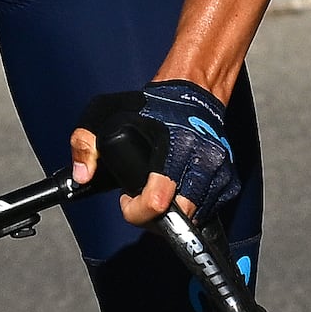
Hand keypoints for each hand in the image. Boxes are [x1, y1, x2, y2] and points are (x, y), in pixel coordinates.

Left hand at [69, 79, 239, 235]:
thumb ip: (85, 143)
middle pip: (178, 217)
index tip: (126, 199)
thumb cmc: (151, 106)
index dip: (136, 211)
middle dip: (154, 217)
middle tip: (142, 198)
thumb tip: (82, 176)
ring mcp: (218, 171)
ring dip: (173, 213)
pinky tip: (177, 189)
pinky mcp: (229, 179)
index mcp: (174, 146)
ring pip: (194, 217)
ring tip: (159, 192)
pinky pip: (208, 210)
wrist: (193, 94)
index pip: (158, 201)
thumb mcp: (106, 113)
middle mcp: (201, 160)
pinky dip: (191, 207)